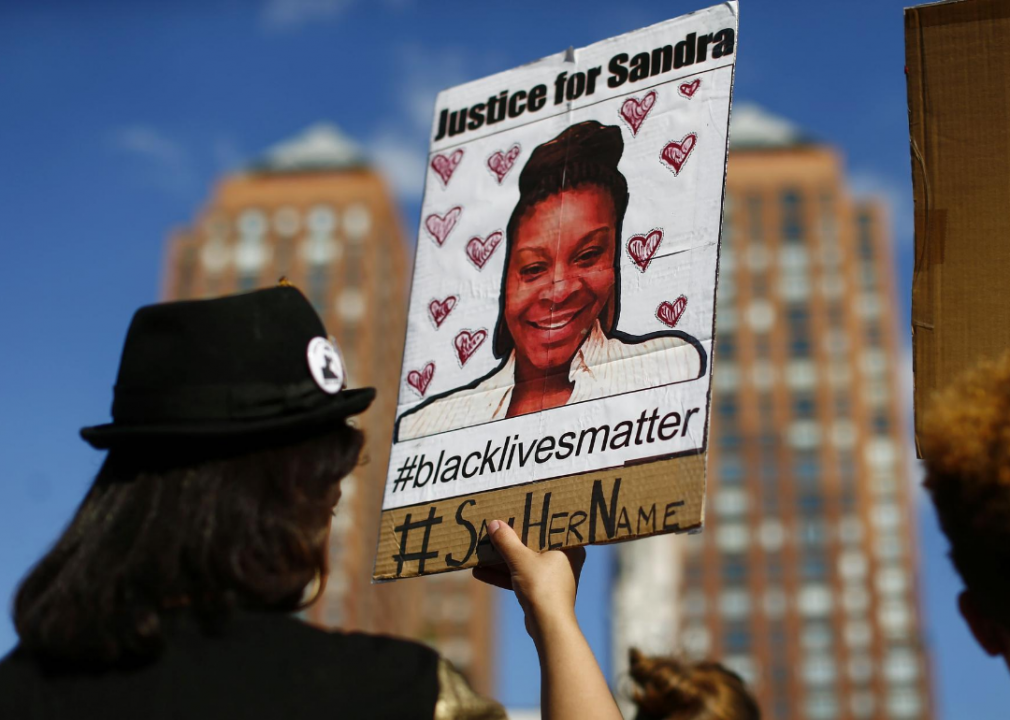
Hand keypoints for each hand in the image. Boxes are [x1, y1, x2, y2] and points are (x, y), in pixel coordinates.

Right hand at [472, 519, 585, 648]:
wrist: (548, 626)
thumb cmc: (542, 588)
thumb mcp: (521, 560)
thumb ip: (507, 541)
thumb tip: (495, 524)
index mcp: (569, 547)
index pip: (550, 527)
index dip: (533, 518)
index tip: (518, 510)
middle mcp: (564, 560)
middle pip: (534, 544)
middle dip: (512, 540)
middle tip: (497, 526)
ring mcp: (552, 577)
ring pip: (524, 562)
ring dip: (503, 559)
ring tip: (482, 549)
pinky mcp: (541, 591)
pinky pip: (520, 577)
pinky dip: (504, 575)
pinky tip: (479, 571)